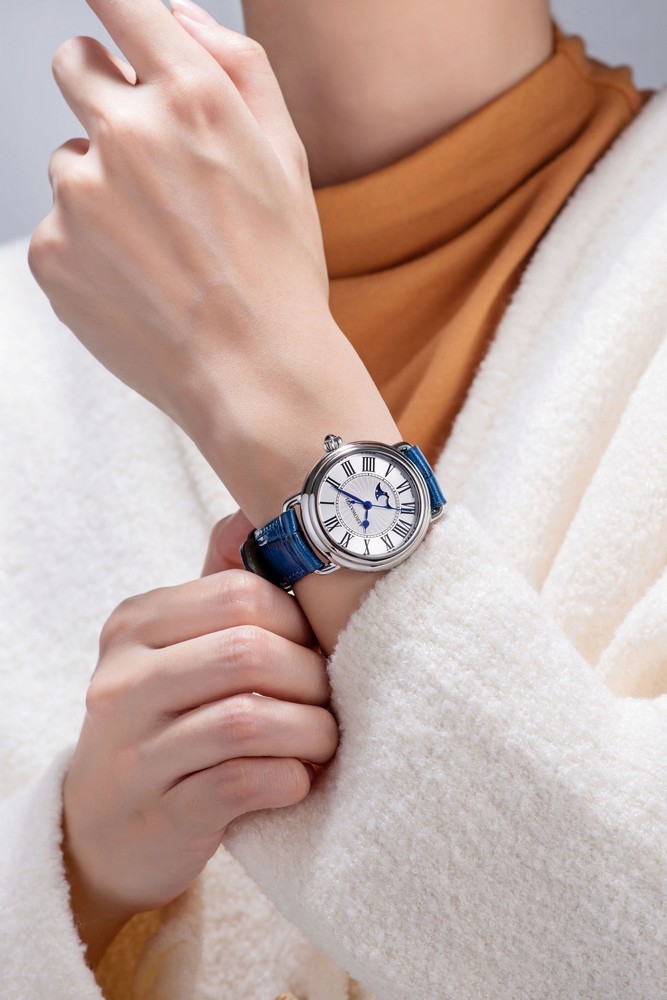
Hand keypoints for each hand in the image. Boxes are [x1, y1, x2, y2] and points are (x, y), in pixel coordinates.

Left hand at [28, 1, 333, 440]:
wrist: (254, 373)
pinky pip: (56, 225)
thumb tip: (177, 15)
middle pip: (73, 64)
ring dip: (102, 184)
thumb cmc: (280, 270)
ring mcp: (78, 196)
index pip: (118, 3)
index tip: (111, 19)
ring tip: (159, 246)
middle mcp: (124, 134)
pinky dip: (89, 246)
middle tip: (147, 154)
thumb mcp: (286, 157)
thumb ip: (237, 66)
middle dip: (103, 91)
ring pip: (70, 159)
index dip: (113, 5)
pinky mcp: (50, 254)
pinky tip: (139, 281)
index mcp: (190, 98)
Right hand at [62, 509, 337, 966]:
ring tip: (323, 740)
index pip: (240, 594)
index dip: (298, 619)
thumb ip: (217, 586)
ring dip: (310, 731)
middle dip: (310, 676)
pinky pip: (242, 785)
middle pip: (248, 653)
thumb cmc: (163, 718)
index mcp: (135, 625)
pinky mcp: (159, 814)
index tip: (315, 645)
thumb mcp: (175, 646)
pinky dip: (289, 779)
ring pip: (247, 720)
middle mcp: (123, 681)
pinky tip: (298, 779)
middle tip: (329, 697)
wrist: (107, 825)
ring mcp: (134, 751)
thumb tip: (252, 513)